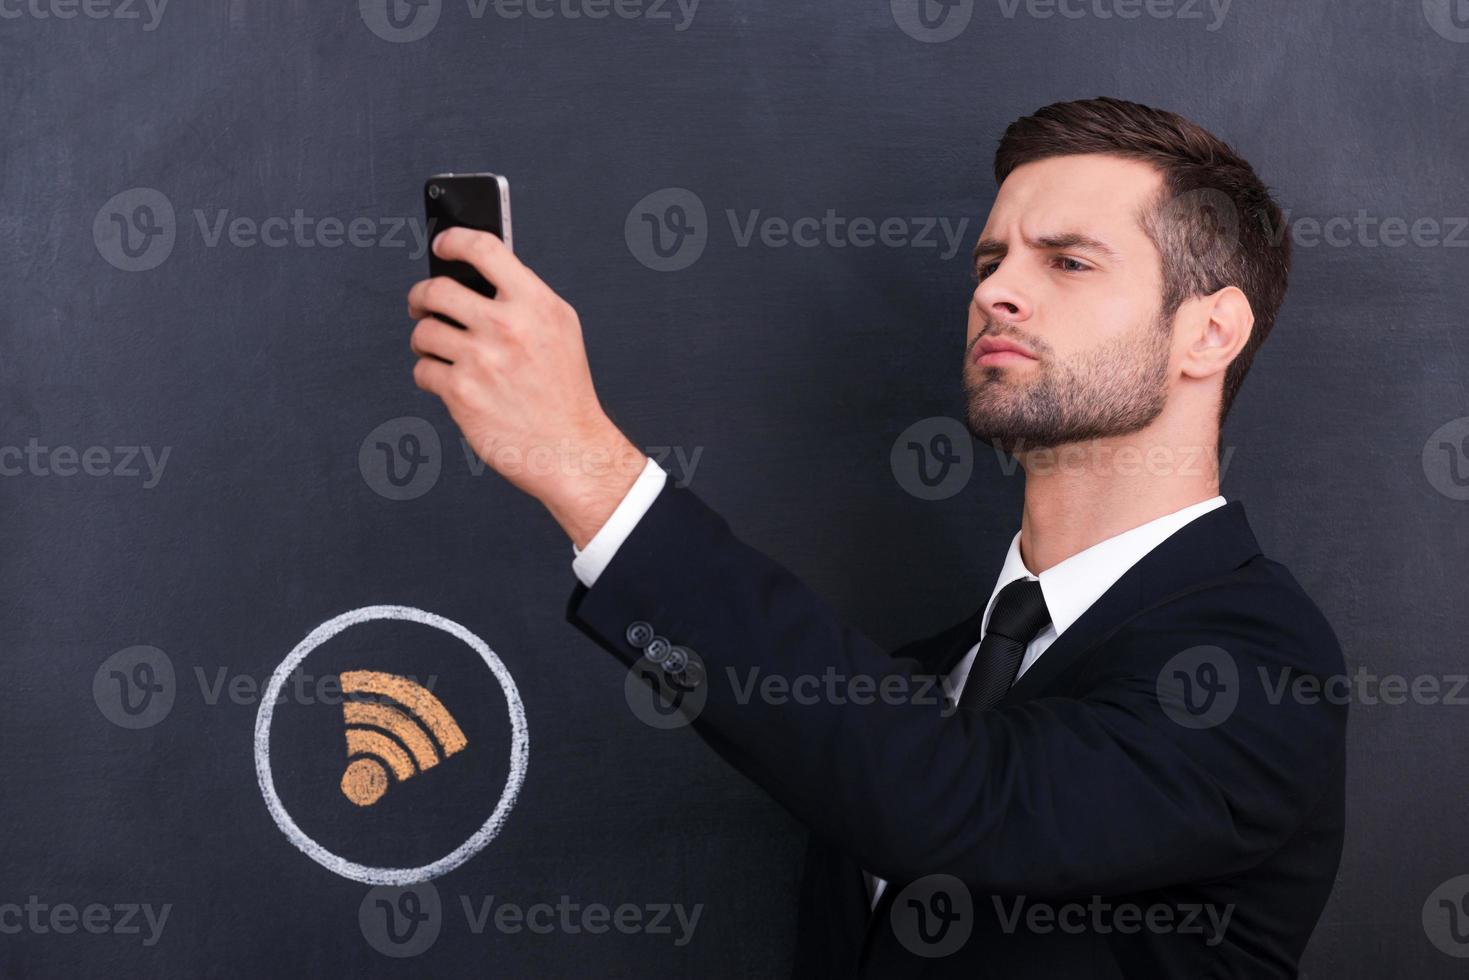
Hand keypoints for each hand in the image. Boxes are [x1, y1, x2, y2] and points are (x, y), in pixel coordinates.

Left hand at [407, 228, 645, 547]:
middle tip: (422, 305)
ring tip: (439, 351)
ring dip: (425, 341)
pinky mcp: (460, 392)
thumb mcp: (560, 330)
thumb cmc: (565, 393)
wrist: (570, 449)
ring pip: (423, 332)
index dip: (453, 240)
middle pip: (437, 289)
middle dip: (421, 297)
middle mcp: (508, 327)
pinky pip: (422, 370)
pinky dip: (430, 375)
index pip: (483, 249)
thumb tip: (478, 272)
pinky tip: (449, 382)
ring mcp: (481, 360)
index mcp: (536, 304)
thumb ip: (524, 298)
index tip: (442, 246)